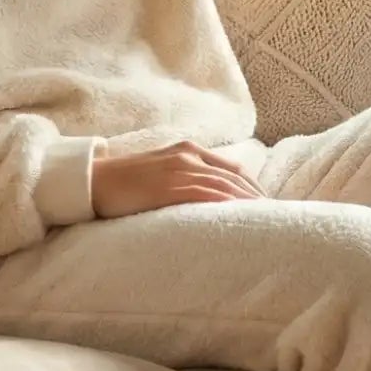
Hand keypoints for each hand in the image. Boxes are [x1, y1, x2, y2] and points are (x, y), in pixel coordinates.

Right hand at [90, 141, 266, 218]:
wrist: (92, 181)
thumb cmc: (124, 182)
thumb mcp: (160, 173)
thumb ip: (184, 179)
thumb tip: (207, 201)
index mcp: (188, 150)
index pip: (232, 169)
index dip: (253, 187)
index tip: (268, 205)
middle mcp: (188, 156)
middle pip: (235, 176)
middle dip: (257, 196)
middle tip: (277, 217)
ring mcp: (178, 170)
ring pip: (224, 185)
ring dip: (248, 202)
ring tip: (266, 220)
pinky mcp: (168, 187)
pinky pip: (205, 194)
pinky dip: (226, 204)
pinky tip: (239, 216)